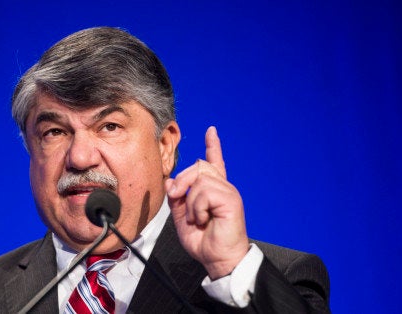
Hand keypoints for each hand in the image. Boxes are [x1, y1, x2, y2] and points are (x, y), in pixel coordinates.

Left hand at [165, 126, 249, 279]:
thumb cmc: (204, 242)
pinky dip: (198, 207)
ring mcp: (228, 192)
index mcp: (213, 191)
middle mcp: (223, 188)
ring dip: (191, 201)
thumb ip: (177, 199)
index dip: (212, 146)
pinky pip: (205, 192)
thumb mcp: (182, 217)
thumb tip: (170, 181)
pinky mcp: (231, 199)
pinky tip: (204, 219)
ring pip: (199, 179)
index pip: (214, 163)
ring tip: (197, 218)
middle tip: (176, 197)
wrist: (217, 259)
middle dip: (182, 180)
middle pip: (199, 166)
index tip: (211, 131)